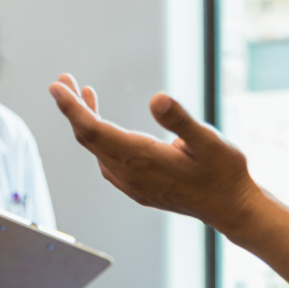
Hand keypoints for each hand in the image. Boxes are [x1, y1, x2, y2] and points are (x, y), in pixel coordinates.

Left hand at [48, 73, 260, 232]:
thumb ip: (180, 119)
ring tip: (83, 94)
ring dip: (86, 122)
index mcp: (141, 158)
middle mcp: (130, 174)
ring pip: (97, 150)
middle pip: (89, 138)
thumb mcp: (208, 140)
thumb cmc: (224, 171)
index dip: (72, 108)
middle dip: (73, 108)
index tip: (57, 85)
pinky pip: (106, 162)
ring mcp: (132, 184)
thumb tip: (157, 98)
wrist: (231, 207)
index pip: (93, 131)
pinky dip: (99, 139)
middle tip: (63, 80)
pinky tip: (104, 127)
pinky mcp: (138, 189)